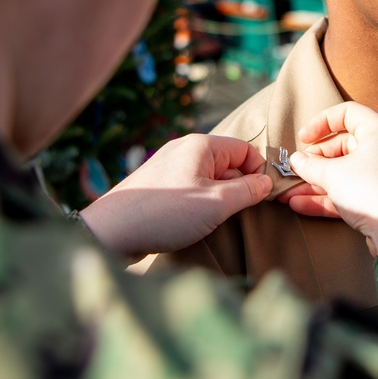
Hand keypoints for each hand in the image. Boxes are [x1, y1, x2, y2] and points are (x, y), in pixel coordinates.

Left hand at [79, 135, 269, 263]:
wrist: (110, 232)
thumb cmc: (165, 214)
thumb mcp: (217, 204)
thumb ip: (248, 191)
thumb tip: (267, 183)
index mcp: (201, 145)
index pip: (245, 150)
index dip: (258, 172)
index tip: (260, 198)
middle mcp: (184, 149)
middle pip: (227, 163)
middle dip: (237, 188)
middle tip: (235, 214)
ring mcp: (168, 166)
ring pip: (209, 178)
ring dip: (217, 198)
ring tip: (210, 221)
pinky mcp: (157, 184)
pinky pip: (190, 187)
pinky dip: (198, 203)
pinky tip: (192, 222)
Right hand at [282, 102, 377, 255]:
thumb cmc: (373, 191)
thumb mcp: (334, 174)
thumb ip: (311, 165)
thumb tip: (296, 161)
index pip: (347, 113)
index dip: (321, 122)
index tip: (303, 138)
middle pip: (343, 146)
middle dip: (314, 160)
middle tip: (295, 170)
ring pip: (344, 172)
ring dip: (315, 182)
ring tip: (288, 192)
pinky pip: (350, 192)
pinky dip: (327, 197)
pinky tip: (300, 204)